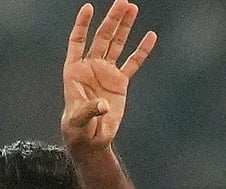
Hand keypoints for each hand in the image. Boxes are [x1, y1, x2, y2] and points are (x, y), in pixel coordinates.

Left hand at [60, 1, 156, 151]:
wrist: (90, 138)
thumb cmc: (77, 128)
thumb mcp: (79, 120)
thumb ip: (89, 110)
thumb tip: (104, 105)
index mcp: (74, 71)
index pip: (77, 41)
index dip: (82, 25)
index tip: (88, 8)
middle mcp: (90, 67)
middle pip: (102, 38)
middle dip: (112, 20)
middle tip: (122, 2)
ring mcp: (106, 72)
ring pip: (116, 44)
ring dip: (124, 27)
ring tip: (132, 8)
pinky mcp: (120, 82)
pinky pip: (132, 63)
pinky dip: (141, 50)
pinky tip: (150, 36)